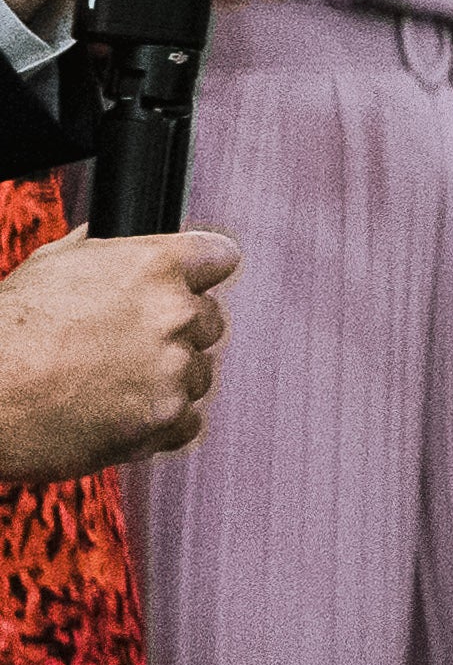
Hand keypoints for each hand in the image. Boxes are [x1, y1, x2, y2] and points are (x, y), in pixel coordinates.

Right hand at [0, 231, 234, 478]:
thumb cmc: (7, 333)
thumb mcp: (50, 265)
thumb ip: (102, 251)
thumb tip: (120, 243)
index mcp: (154, 266)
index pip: (219, 257)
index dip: (200, 273)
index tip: (190, 285)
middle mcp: (173, 314)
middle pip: (210, 319)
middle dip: (177, 331)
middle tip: (127, 345)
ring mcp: (173, 369)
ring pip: (198, 370)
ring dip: (167, 378)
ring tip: (110, 383)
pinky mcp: (164, 419)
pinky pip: (187, 420)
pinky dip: (160, 421)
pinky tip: (120, 413)